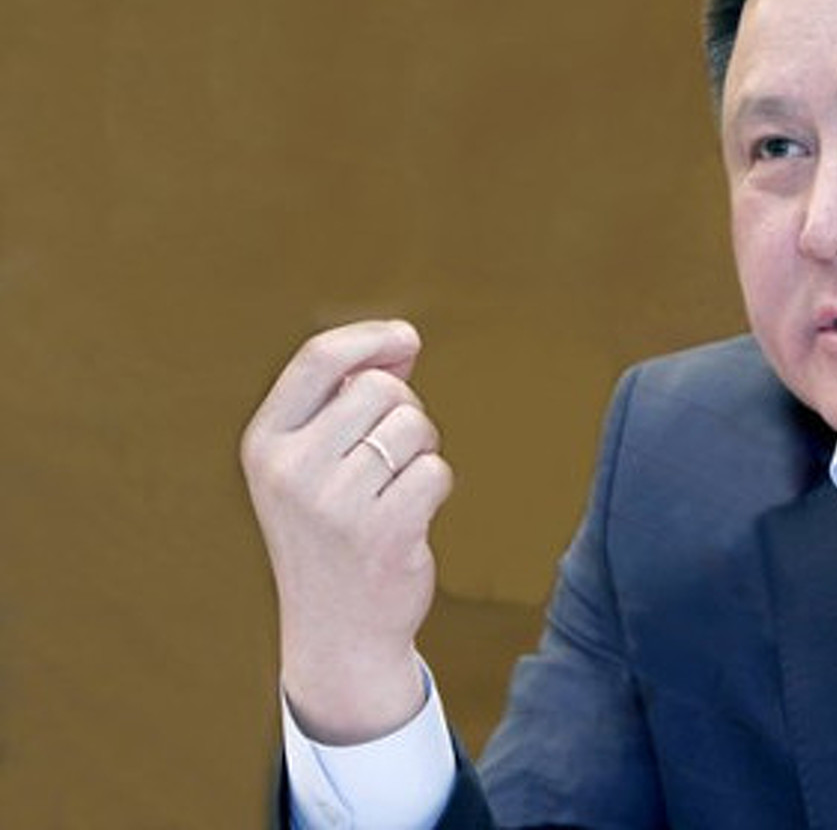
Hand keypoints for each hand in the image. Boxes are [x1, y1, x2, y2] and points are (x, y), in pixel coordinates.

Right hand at [241, 320, 451, 743]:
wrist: (337, 633)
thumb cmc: (333, 535)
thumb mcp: (313, 466)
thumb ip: (346, 403)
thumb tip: (401, 343)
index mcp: (264, 445)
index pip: (317, 359)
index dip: (369, 338)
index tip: (406, 338)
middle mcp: (290, 470)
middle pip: (380, 389)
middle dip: (404, 411)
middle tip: (394, 456)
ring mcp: (334, 502)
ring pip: (413, 427)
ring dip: (422, 450)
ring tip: (397, 489)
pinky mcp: (382, 530)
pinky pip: (436, 470)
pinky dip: (436, 486)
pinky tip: (410, 517)